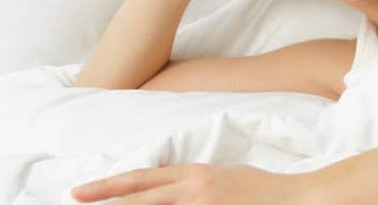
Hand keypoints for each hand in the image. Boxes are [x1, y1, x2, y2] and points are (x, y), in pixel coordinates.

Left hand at [70, 163, 328, 204]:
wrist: (300, 198)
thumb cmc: (265, 191)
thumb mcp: (224, 178)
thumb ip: (194, 184)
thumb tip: (170, 191)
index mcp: (195, 174)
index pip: (141, 181)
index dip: (108, 187)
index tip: (80, 193)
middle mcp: (194, 188)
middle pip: (139, 200)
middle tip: (77, 203)